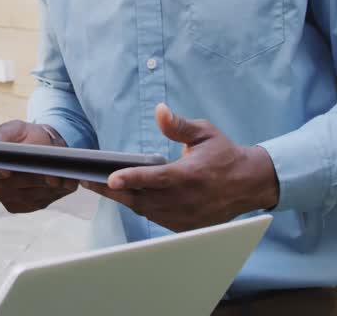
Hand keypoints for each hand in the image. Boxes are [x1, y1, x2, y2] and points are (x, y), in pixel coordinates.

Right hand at [0, 120, 77, 212]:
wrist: (44, 146)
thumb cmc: (26, 136)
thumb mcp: (15, 128)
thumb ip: (2, 133)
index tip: (6, 169)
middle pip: (10, 186)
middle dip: (30, 180)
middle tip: (47, 175)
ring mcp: (11, 199)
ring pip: (29, 195)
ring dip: (45, 187)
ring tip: (59, 178)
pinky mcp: (29, 205)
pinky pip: (42, 200)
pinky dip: (56, 192)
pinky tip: (66, 183)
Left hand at [82, 104, 279, 232]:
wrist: (248, 184)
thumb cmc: (224, 155)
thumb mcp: (205, 133)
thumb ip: (179, 125)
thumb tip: (160, 110)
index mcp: (190, 175)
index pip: (155, 178)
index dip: (131, 178)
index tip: (110, 178)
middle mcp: (186, 199)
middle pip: (141, 198)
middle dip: (112, 191)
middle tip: (88, 180)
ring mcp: (185, 216)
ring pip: (145, 210)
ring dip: (123, 199)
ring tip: (100, 185)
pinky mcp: (185, 226)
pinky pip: (155, 218)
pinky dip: (140, 208)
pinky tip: (127, 195)